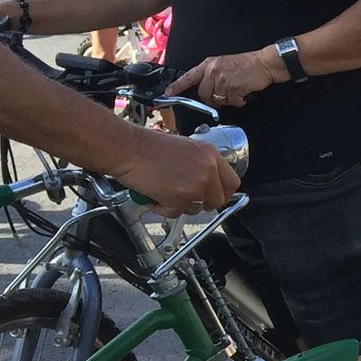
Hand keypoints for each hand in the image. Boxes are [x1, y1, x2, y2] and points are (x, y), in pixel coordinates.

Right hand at [113, 127, 238, 216]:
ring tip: (163, 191)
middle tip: (184, 197)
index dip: (222, 193)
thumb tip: (207, 183)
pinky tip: (153, 194)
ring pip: (196, 209)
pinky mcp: (179, 198)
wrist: (128, 148)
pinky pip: (175, 213)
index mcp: (211, 155)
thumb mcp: (186, 149)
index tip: (213, 196)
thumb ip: (201, 165)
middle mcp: (208, 169)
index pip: (232, 183)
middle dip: (201, 203)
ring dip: (179, 205)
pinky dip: (162, 208)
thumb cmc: (148, 147)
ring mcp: (196, 185)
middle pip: (217, 200)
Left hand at [168, 50, 279, 108]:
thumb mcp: (224, 64)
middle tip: (225, 94)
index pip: (189, 77)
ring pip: (218, 100)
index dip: (177, 86)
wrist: (264, 63)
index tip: (168, 93)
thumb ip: (212, 75)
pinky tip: (244, 92)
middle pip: (204, 94)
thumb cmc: (247, 65)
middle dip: (213, 98)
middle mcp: (213, 71)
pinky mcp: (233, 87)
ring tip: (238, 90)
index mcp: (209, 65)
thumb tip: (207, 90)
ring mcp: (223, 79)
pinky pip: (232, 102)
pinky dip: (239, 101)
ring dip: (229, 99)